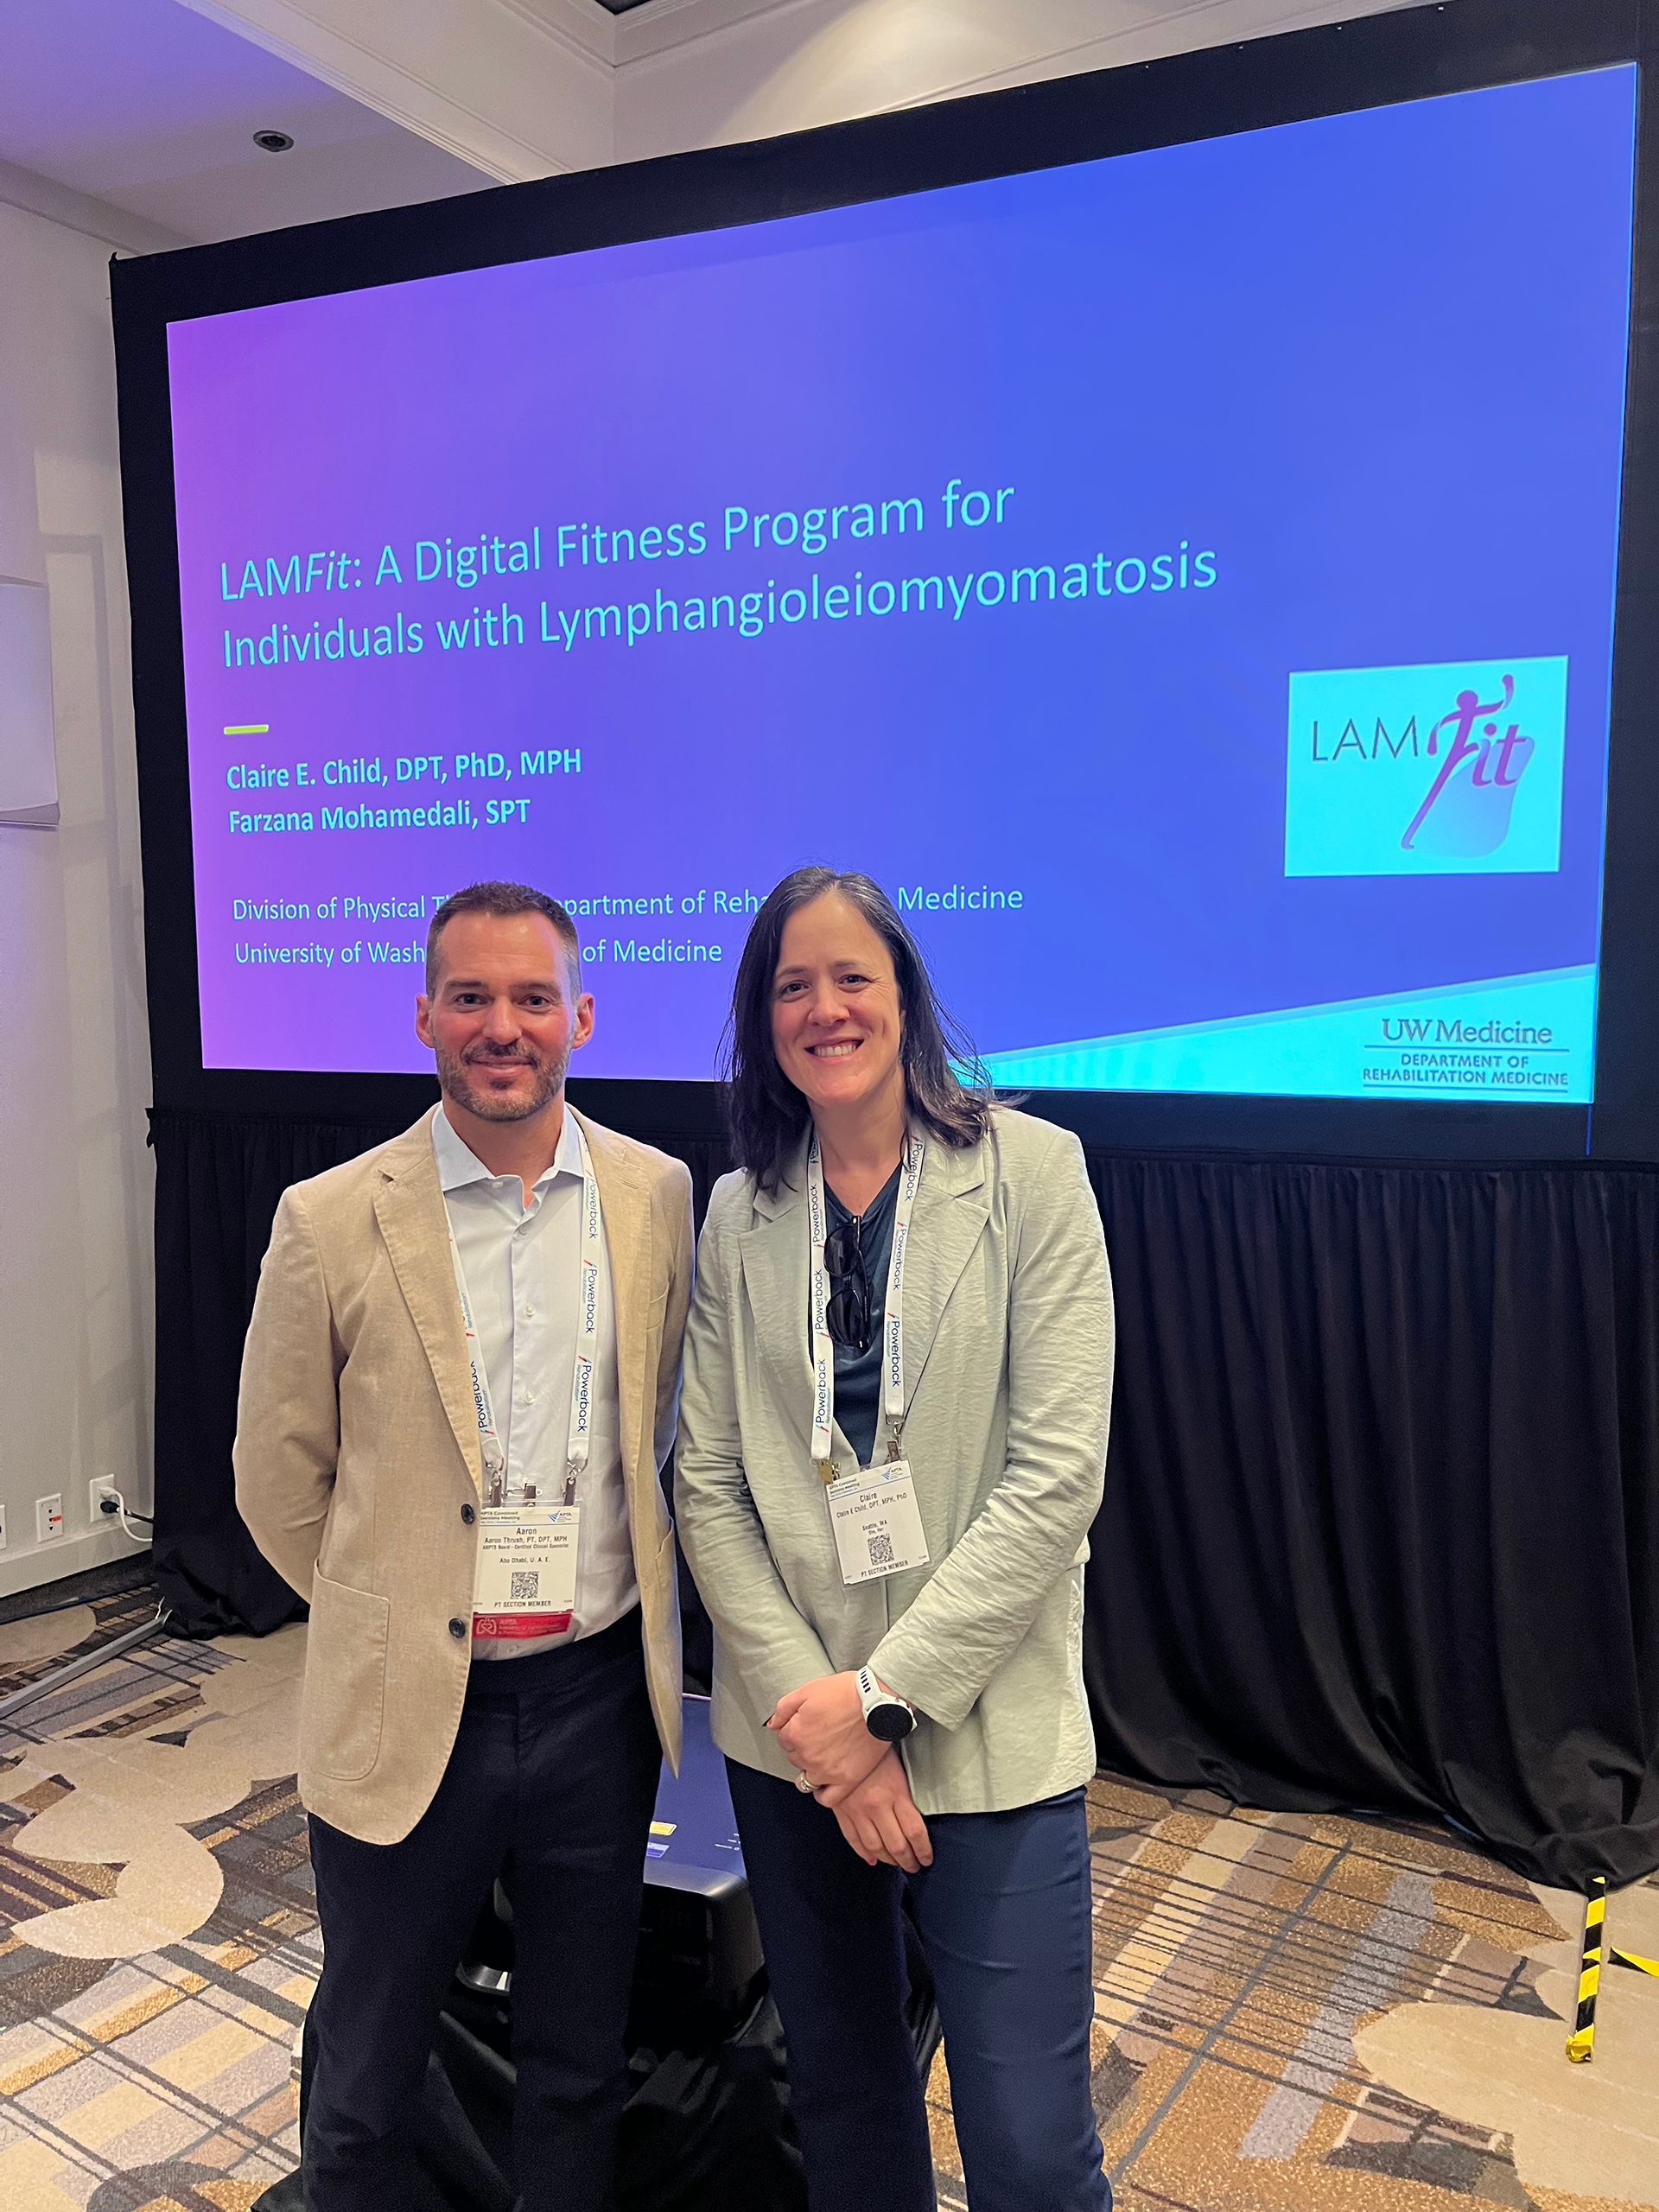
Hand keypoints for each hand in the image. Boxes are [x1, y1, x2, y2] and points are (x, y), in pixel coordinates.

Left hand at [768, 1672, 884, 1797]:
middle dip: (802, 1747)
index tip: (807, 1724)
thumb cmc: (847, 1693)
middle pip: (794, 1758)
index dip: (794, 1729)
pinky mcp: (846, 1781)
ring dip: (810, 1770)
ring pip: (806, 1780)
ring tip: (823, 1757)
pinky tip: (826, 1783)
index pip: (783, 1739)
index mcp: (796, 1734)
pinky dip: (823, 1792)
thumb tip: (772, 1724)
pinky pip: (827, 1798)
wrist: (878, 1701)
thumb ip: (784, 1708)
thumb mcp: (808, 1689)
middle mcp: (808, 1756)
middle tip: (819, 1735)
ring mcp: (827, 1772)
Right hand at [829, 1747, 932, 1872]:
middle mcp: (877, 1806)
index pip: (915, 1832)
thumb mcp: (900, 1768)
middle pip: (897, 1845)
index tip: (927, 1858)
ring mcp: (857, 1811)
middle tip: (914, 1866)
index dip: (924, 1851)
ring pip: (875, 1847)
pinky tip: (872, 1859)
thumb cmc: (875, 1746)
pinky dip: (863, 1852)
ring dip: (889, 1860)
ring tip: (897, 1864)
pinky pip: (853, 1839)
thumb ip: (907, 1795)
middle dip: (909, 1861)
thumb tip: (917, 1818)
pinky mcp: (841, 1811)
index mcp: (896, 1793)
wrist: (842, 1735)